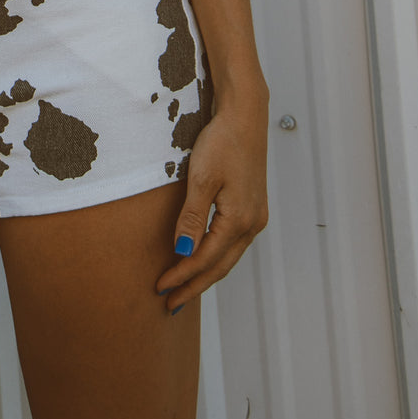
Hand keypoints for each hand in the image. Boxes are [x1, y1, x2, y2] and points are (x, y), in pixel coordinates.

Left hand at [155, 94, 268, 311]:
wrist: (245, 116)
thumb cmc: (223, 142)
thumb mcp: (201, 179)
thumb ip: (192, 218)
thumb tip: (182, 252)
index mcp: (240, 220)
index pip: (206, 259)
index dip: (183, 276)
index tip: (161, 288)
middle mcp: (252, 224)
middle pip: (221, 266)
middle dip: (195, 285)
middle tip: (171, 302)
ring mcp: (255, 216)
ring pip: (228, 256)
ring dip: (206, 273)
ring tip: (184, 287)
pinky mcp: (252, 207)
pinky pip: (233, 242)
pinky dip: (216, 256)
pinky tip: (203, 258)